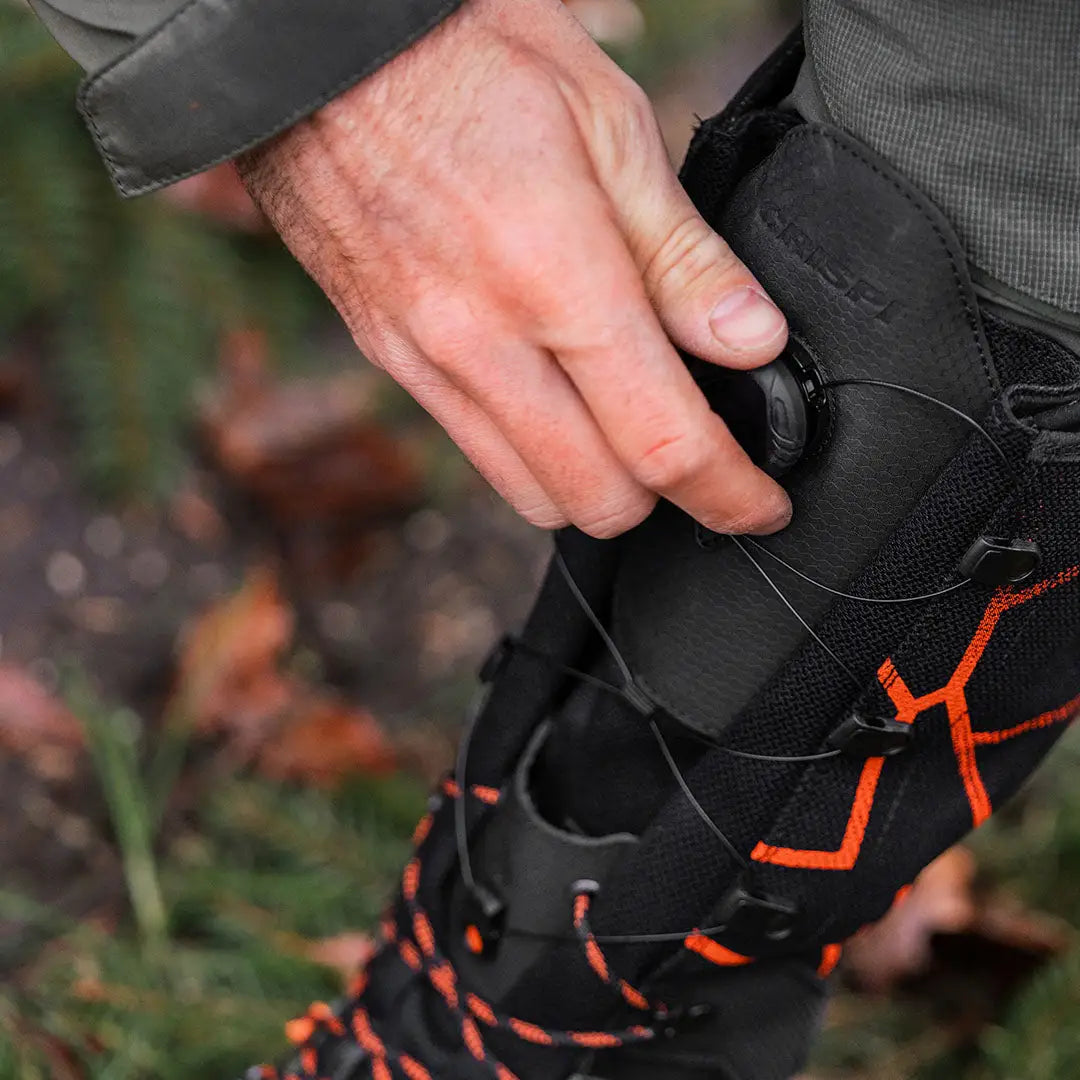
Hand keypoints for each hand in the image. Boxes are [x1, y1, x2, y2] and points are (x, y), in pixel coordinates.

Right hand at [237, 0, 791, 536]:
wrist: (314, 51)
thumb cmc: (465, 54)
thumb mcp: (606, 123)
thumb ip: (681, 255)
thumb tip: (750, 341)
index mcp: (554, 273)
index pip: (661, 440)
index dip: (728, 494)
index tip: (760, 506)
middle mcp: (480, 339)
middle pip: (596, 498)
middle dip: (667, 499)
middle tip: (704, 461)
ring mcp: (426, 359)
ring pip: (532, 495)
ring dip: (597, 488)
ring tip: (630, 435)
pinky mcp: (392, 360)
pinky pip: (478, 453)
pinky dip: (536, 459)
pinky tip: (560, 406)